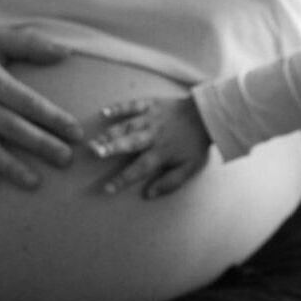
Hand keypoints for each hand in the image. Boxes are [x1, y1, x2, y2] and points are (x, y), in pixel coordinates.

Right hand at [85, 94, 211, 198]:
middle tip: (94, 152)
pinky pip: (132, 105)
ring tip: (93, 140)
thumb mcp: (190, 168)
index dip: (123, 180)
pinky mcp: (151, 104)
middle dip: (111, 147)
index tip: (107, 189)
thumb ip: (170, 183)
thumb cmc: (196, 144)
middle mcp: (153, 136)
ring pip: (127, 126)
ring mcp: (151, 119)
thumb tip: (148, 195)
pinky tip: (104, 113)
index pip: (140, 169)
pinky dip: (118, 108)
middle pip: (129, 142)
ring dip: (109, 133)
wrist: (207, 115)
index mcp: (162, 153)